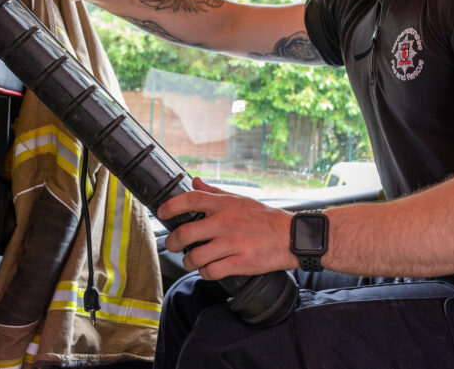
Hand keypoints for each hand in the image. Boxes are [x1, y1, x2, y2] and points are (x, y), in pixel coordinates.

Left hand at [158, 177, 297, 279]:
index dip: (171, 206)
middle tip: (172, 245)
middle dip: (173, 243)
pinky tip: (208, 269)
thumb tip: (194, 181)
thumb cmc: (264, 217)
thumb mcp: (240, 199)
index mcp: (225, 205)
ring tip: (190, 261)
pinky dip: (205, 272)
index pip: (191, 199)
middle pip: (186, 233)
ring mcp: (233, 244)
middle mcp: (226, 223)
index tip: (162, 212)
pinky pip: (211, 271)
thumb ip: (214, 191)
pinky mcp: (240, 262)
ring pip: (195, 257)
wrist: (291, 236)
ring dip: (188, 261)